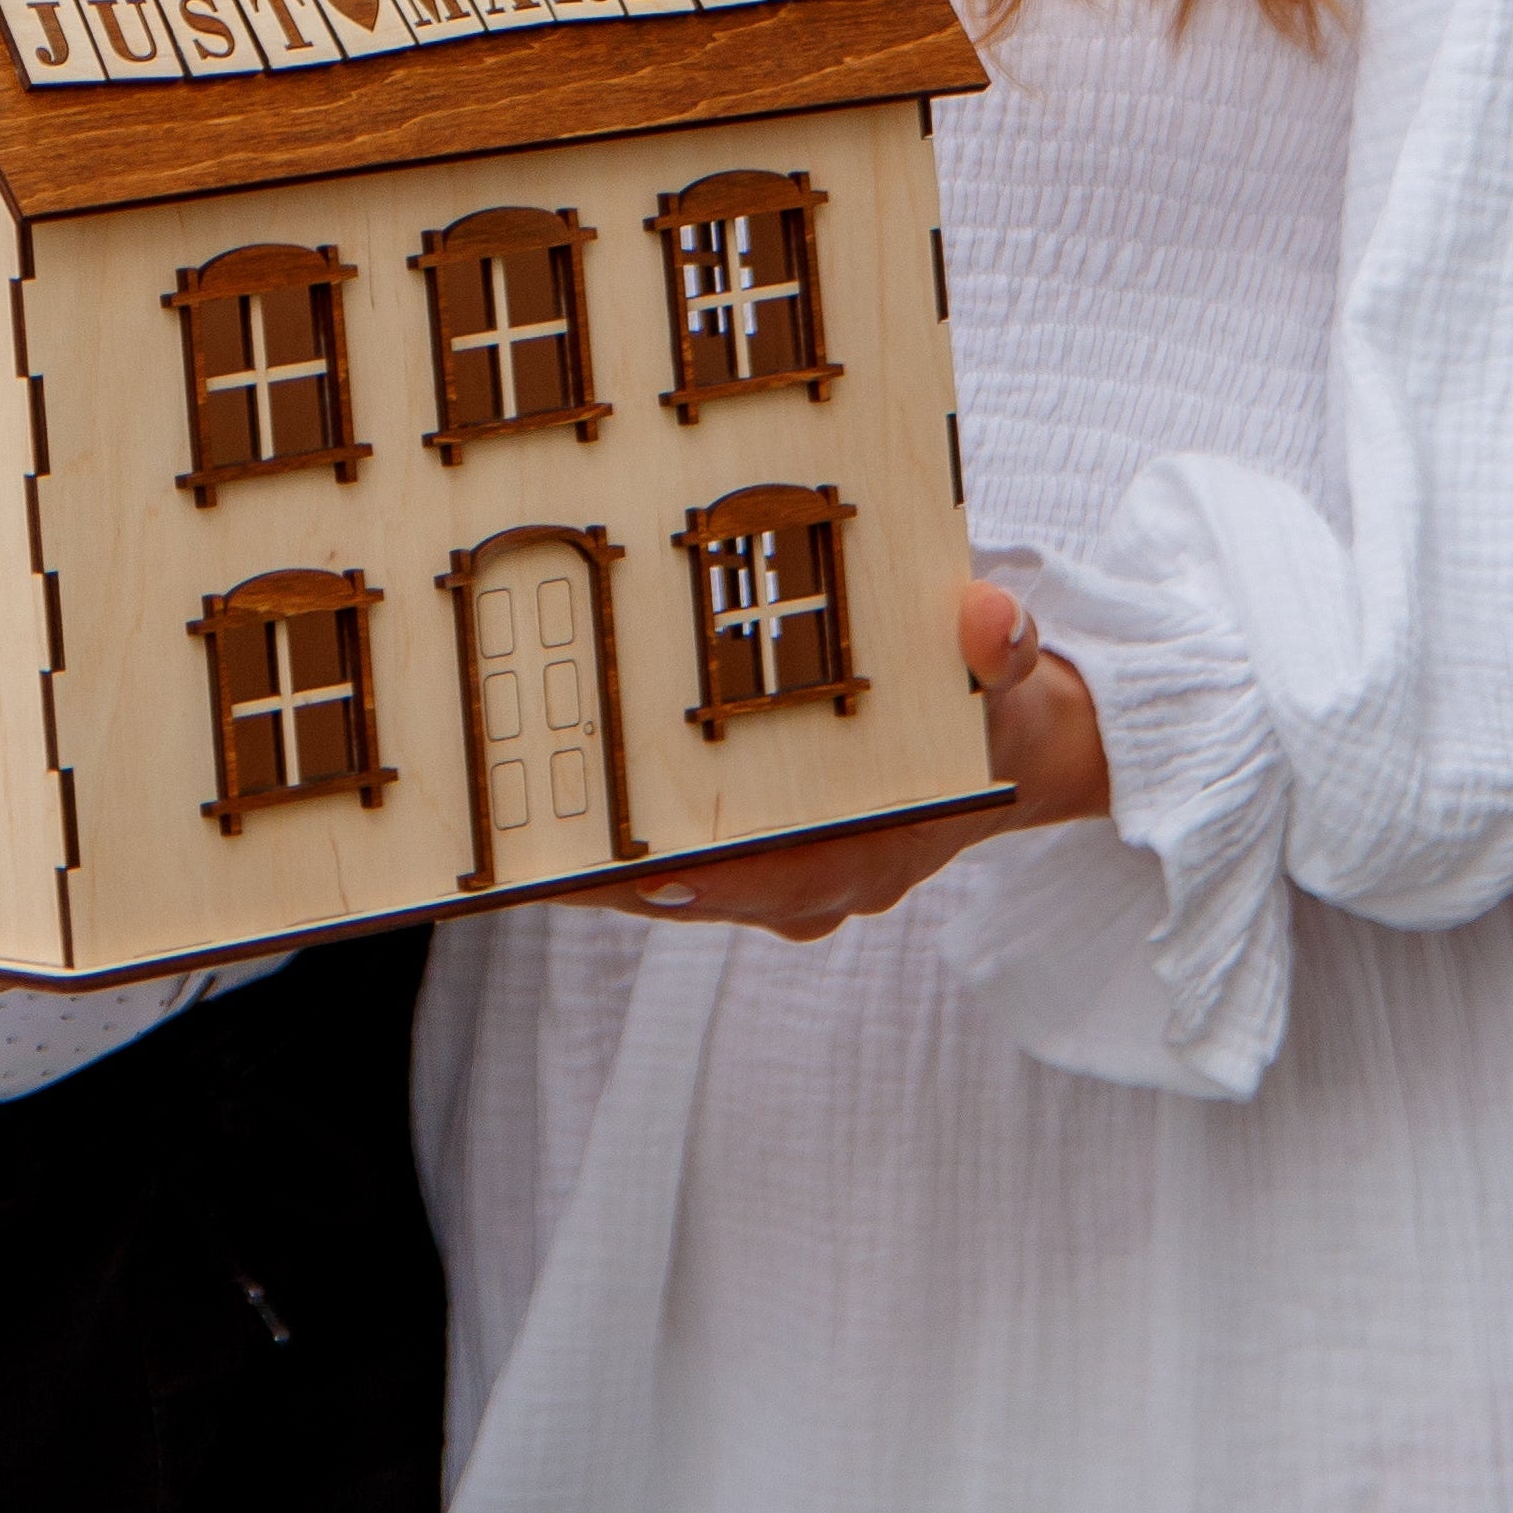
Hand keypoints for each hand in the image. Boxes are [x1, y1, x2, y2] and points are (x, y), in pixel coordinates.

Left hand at [565, 579, 1107, 941]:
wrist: (997, 748)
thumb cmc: (982, 700)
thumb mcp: (1002, 667)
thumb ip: (997, 645)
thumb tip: (991, 619)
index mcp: (885, 843)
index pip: (795, 877)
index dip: (724, 879)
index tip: (651, 871)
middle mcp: (827, 880)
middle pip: (716, 893)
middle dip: (627, 879)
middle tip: (535, 857)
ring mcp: (785, 883)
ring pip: (682, 892)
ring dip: (603, 875)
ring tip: (510, 850)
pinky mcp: (752, 868)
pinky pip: (677, 872)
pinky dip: (619, 857)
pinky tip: (543, 830)